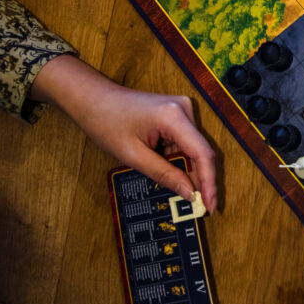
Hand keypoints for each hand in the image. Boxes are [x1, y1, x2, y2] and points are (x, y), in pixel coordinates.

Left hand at [28, 55, 217, 210]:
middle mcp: (184, 109)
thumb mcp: (133, 155)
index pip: (202, 153)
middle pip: (201, 152)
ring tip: (175, 187)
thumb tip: (188, 193)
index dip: (209, 182)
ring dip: (185, 169)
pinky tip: (166, 168)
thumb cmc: (106, 121)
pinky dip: (177, 159)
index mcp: (174, 116)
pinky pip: (185, 142)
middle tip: (197, 205)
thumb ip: (164, 174)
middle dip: (198, 179)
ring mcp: (182, 110)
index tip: (210, 205)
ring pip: (193, 149)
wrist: (93, 98)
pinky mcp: (177, 114)